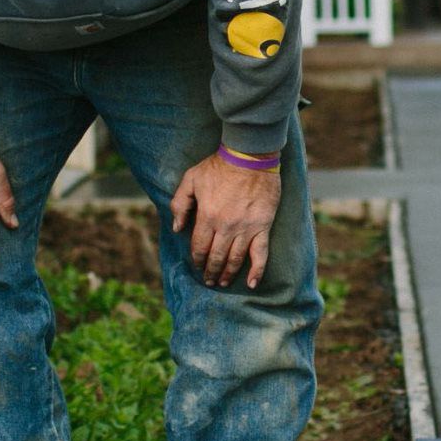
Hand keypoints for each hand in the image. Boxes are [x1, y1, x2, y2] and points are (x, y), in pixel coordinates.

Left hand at [170, 154, 282, 288]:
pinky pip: (261, 254)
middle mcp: (226, 227)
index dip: (197, 259)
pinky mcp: (263, 226)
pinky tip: (251, 284)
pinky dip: (257, 271)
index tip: (197, 266)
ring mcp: (246, 228)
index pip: (199, 247)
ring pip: (235, 259)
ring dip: (227, 274)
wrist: (251, 156)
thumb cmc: (219, 166)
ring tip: (222, 282)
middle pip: (216, 257)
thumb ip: (179, 204)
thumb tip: (177, 228)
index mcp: (207, 216)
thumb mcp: (191, 179)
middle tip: (209, 280)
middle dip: (210, 271)